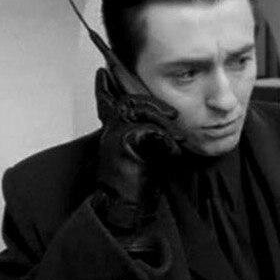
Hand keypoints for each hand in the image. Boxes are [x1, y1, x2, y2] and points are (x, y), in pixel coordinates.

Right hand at [94, 68, 181, 230]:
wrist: (125, 207)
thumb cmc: (136, 183)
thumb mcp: (142, 153)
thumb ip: (146, 135)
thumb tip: (165, 123)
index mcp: (113, 131)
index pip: (106, 102)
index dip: (103, 87)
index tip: (102, 72)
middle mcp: (110, 130)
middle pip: (132, 101)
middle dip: (155, 105)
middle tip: (174, 115)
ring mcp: (114, 136)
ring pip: (141, 111)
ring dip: (164, 123)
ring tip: (176, 138)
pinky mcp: (123, 143)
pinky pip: (152, 131)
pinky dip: (167, 142)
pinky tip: (172, 152)